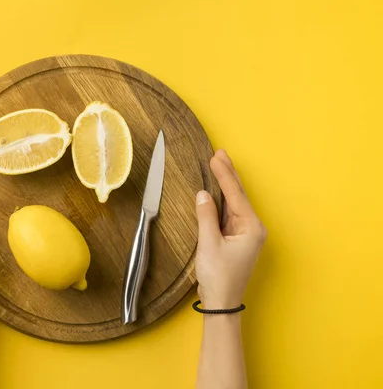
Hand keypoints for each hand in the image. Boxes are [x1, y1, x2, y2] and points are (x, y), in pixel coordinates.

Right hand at [195, 149, 266, 308]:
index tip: (216, 157)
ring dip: (225, 185)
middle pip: (238, 195)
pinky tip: (216, 189)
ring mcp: (245, 233)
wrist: (222, 302)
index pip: (235, 194)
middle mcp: (252, 228)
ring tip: (219, 164)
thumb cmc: (218, 276)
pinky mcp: (236, 239)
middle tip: (220, 153)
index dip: (224, 175)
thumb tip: (203, 195)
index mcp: (251, 227)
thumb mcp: (209, 244)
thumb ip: (206, 217)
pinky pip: (228, 213)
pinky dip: (221, 199)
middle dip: (228, 174)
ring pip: (233, 203)